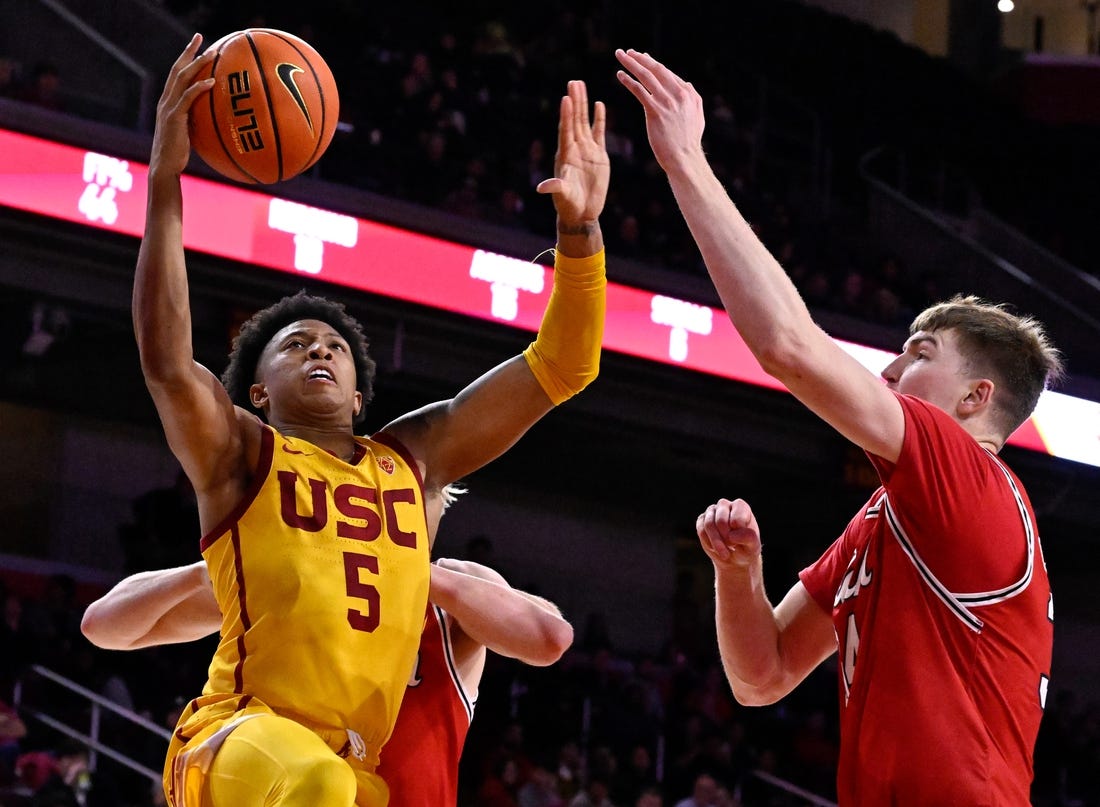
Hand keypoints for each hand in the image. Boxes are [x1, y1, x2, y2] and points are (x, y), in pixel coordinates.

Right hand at [149, 33, 215, 177]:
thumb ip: (197, 119)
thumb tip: (216, 116)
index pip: (176, 74)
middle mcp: (166, 100)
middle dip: (188, 51)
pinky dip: (199, 88)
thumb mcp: (189, 131)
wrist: (165, 166)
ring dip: (198, 64)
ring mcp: (169, 107)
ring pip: (182, 78)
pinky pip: (188, 98)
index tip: (197, 45)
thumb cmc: (179, 153)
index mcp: (168, 101)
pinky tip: (212, 82)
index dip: (185, 58)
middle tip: (200, 36)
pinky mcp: (174, 117)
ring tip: (213, 53)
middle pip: (177, 68)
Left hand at [536, 80, 608, 228]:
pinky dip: (598, 119)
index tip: (566, 98)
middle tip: (574, 82)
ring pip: (584, 122)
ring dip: (583, 104)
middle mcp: (574, 148)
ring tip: (581, 85)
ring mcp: (586, 150)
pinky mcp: (598, 155)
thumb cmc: (568, 205)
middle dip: (574, 101)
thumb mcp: (562, 196)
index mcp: (565, 155)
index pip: (565, 130)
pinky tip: (599, 104)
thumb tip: (542, 187)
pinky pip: (598, 132)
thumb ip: (555, 188)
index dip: (566, 115)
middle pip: (574, 120)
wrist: (582, 212)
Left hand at [614, 49, 704, 173]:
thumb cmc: (688, 143)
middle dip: (641, 58)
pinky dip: (628, 81)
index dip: (653, 64)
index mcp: (689, 94)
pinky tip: (620, 75)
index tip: (642, 58)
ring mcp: (667, 102)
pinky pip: (639, 91)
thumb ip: (693, 99)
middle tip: (628, 52)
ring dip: (632, 63)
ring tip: (621, 55)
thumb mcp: (697, 117)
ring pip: (646, 76)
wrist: (684, 159)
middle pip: (657, 69)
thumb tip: (686, 84)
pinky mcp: (655, 111)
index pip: (668, 74)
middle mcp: (678, 94)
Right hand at [695, 497, 761, 568]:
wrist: (734, 557)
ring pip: (708, 525)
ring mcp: (712, 511)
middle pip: (721, 521)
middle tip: (732, 547)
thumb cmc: (746, 549)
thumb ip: (749, 538)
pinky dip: (708, 543)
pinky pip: (701, 530)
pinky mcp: (702, 520)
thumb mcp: (753, 546)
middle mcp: (725, 505)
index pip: (736, 519)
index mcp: (741, 506)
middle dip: (726, 539)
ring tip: (724, 553)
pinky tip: (715, 548)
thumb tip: (732, 535)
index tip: (741, 542)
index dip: (737, 534)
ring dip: (716, 542)